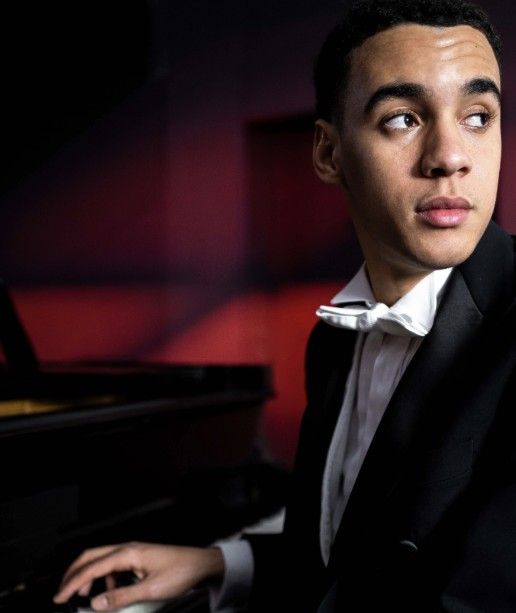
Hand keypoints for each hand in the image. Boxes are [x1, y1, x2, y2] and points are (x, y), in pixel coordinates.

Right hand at [53, 542, 224, 610]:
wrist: (201, 563)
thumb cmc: (180, 572)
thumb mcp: (150, 590)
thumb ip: (121, 596)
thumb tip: (96, 603)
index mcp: (128, 553)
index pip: (91, 567)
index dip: (72, 583)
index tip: (59, 597)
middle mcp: (127, 548)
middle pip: (91, 556)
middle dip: (74, 574)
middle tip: (62, 593)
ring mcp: (133, 551)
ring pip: (101, 560)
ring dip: (89, 576)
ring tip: (85, 596)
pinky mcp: (138, 558)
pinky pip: (113, 565)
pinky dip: (104, 578)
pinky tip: (109, 592)